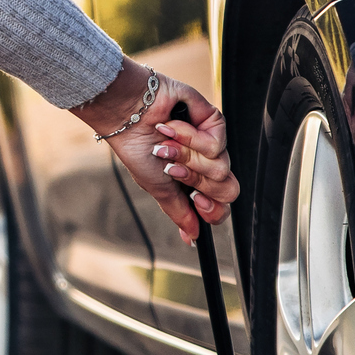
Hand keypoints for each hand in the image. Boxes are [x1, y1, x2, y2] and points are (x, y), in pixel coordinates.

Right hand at [72, 58, 238, 243]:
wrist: (127, 117)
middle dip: (196, 180)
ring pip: (221, 167)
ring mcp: (212, 142)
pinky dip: (190, 139)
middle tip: (173, 169)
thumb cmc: (136, 149)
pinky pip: (217, 143)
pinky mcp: (214, 122)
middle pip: (227, 189)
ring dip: (186, 158)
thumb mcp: (157, 187)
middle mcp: (205, 163)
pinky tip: (170, 128)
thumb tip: (191, 237)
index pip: (220, 205)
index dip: (213, 209)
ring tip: (165, 145)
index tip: (196, 201)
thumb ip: (178, 211)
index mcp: (193, 181)